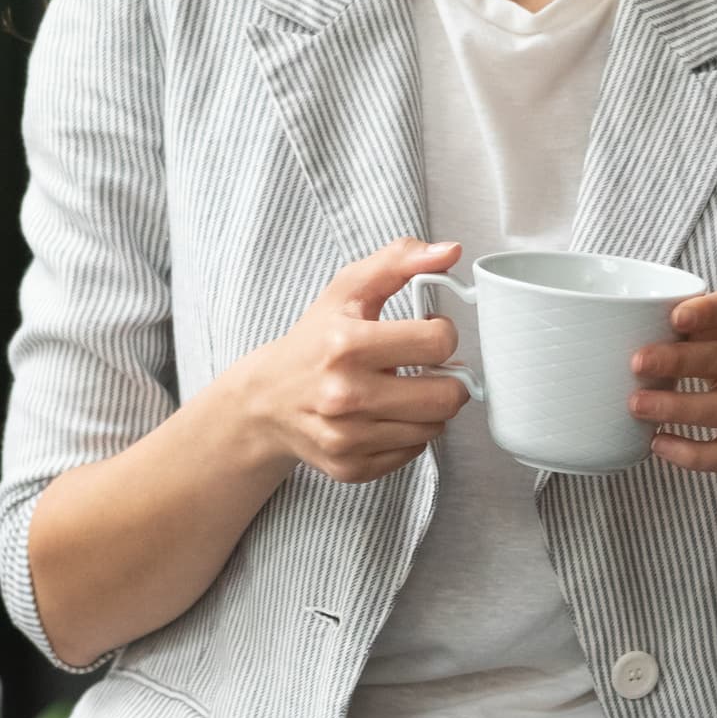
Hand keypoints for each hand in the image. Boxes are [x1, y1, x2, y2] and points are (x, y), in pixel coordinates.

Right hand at [208, 240, 473, 483]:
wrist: (266, 400)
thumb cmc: (314, 340)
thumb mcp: (348, 289)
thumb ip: (399, 261)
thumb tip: (450, 251)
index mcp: (346, 344)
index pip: (437, 343)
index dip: (442, 334)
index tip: (429, 333)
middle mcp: (345, 394)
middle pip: (445, 397)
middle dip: (448, 379)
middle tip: (431, 369)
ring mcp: (347, 436)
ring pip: (433, 428)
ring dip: (429, 408)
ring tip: (405, 390)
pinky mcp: (350, 467)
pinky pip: (412, 453)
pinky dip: (409, 434)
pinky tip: (387, 415)